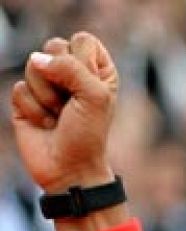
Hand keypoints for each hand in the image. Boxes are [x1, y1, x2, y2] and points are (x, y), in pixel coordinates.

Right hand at [11, 33, 118, 194]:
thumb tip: (37, 60)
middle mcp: (72, 73)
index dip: (82, 61)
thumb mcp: (94, 97)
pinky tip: (44, 124)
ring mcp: (47, 84)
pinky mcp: (25, 98)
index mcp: (97, 69)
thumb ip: (71, 68)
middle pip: (53, 47)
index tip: (89, 87)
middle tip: (71, 104)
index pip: (83, 40)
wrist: (68, 168)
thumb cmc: (88, 134)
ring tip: (58, 116)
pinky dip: (33, 110)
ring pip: (33, 66)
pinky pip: (19, 88)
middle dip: (61, 79)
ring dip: (47, 97)